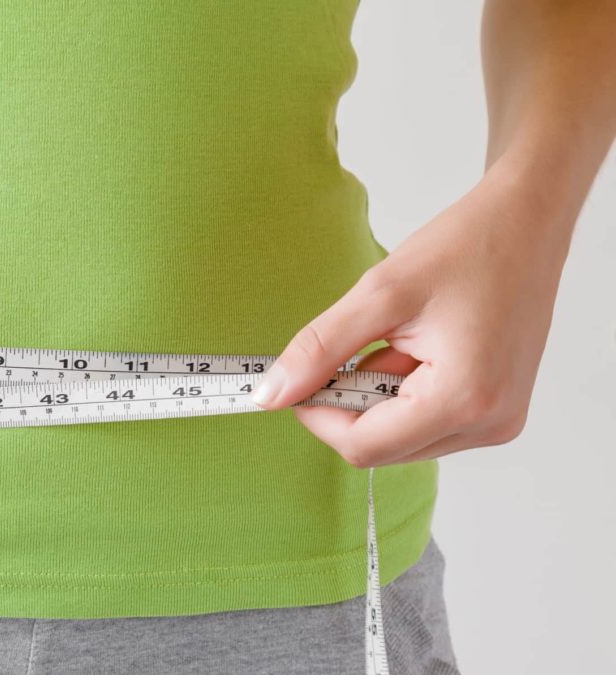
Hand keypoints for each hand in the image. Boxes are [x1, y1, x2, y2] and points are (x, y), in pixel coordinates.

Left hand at [250, 169, 568, 466]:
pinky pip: (427, 424)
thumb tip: (269, 395)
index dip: (318, 415)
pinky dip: (406, 394)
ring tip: (400, 341)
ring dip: (380, 397)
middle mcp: (489, 424)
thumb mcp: (378, 294)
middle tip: (362, 344)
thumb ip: (319, 350)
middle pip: (382, 449)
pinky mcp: (498, 413)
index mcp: (464, 400)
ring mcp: (498, 422)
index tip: (301, 376)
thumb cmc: (465, 247)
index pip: (364, 446)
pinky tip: (419, 349)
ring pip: (401, 440)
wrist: (526, 224)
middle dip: (353, 403)